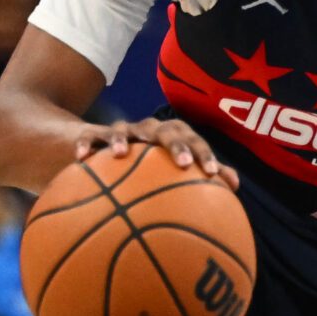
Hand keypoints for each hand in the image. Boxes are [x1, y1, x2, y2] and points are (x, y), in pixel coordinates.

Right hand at [74, 119, 238, 187]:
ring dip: (122, 138)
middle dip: (175, 145)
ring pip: (123, 128)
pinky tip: (81, 158)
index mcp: (172, 136)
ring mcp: (122, 131)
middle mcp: (149, 130)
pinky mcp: (95, 136)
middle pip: (165, 130)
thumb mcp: (174, 166)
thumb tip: (234, 187)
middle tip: (183, 164)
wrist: (110, 144)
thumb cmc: (150, 161)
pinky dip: (85, 145)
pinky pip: (89, 137)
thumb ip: (202, 174)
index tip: (212, 174)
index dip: (204, 153)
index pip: (193, 139)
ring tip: (121, 154)